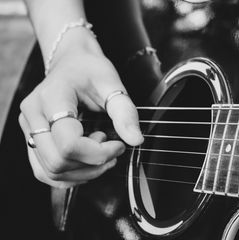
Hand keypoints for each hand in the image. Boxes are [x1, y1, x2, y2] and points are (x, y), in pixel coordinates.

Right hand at [18, 30, 143, 187]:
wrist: (71, 62)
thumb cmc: (90, 70)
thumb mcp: (112, 84)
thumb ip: (125, 112)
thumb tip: (135, 140)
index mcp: (52, 97)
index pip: (69, 144)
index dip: (99, 153)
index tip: (119, 144)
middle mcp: (32, 114)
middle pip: (57, 162)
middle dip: (92, 165)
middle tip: (111, 149)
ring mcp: (28, 128)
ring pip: (50, 171)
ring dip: (82, 172)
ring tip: (99, 152)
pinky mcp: (32, 138)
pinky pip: (44, 171)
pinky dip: (69, 175)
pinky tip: (86, 162)